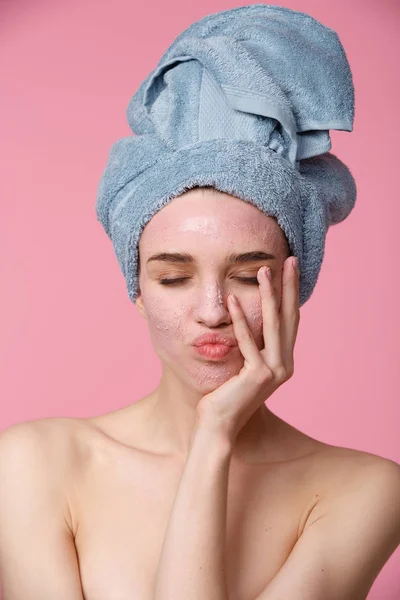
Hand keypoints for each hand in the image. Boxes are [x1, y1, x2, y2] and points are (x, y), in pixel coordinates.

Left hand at [196, 257, 299, 441]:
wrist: (218, 426)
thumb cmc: (225, 395)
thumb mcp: (243, 364)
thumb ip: (250, 345)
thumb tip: (245, 319)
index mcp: (282, 361)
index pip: (289, 321)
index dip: (291, 295)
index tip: (290, 270)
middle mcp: (284, 365)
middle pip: (289, 318)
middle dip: (289, 287)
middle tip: (290, 260)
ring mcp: (273, 371)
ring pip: (272, 325)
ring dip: (268, 295)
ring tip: (263, 270)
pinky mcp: (256, 376)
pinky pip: (246, 341)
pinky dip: (239, 319)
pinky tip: (231, 300)